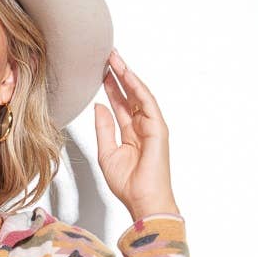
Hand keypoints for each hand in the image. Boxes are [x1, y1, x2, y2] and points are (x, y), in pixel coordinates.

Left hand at [93, 47, 178, 220]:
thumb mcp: (107, 153)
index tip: (99, 72)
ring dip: (127, 76)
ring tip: (115, 59)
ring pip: (139, 94)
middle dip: (118, 75)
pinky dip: (137, 87)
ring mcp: (151, 126)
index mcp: (130, 133)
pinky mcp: (158, 128)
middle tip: (107, 56)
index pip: (120, 104)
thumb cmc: (128, 184)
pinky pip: (147, 102)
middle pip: (129, 95)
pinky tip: (127, 75)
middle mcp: (141, 127)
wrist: (142, 200)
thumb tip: (99, 106)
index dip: (110, 88)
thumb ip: (104, 128)